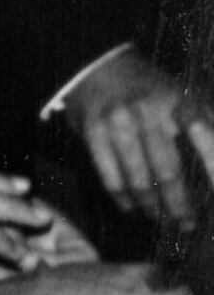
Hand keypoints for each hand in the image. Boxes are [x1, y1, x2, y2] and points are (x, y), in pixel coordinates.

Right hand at [54, 47, 213, 239]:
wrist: (100, 69)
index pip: (205, 140)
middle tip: (187, 224)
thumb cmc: (152, 91)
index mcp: (181, 102)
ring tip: (159, 219)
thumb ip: (208, 123)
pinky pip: (109, 175)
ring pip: (137, 178)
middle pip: (168, 171)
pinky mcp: (92, 132)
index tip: (213, 199)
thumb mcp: (186, 96)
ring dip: (150, 206)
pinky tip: (131, 208)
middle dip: (179, 204)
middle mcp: (150, 112)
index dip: (212, 169)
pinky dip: (121, 197)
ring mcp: (118, 122)